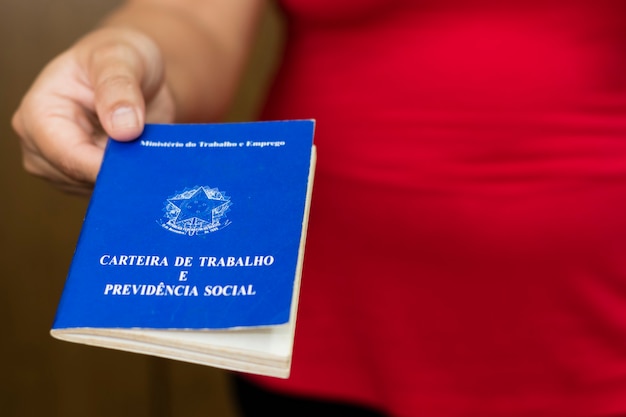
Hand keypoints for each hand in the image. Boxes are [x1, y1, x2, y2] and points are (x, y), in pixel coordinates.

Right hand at [12, 27, 174, 194]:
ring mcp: (61, 166)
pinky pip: (108, 192)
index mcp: (39, 112)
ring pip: (95, 190)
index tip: (136, 167)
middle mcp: (42, 144)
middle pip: (78, 177)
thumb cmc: (121, 57)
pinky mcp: (84, 179)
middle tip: (153, 160)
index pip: (65, 153)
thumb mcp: (121, 59)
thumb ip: (119, 89)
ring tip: (150, 156)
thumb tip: (125, 128)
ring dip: (126, 178)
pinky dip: (130, 183)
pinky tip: (147, 166)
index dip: (102, 165)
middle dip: (117, 172)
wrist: (137, 73)